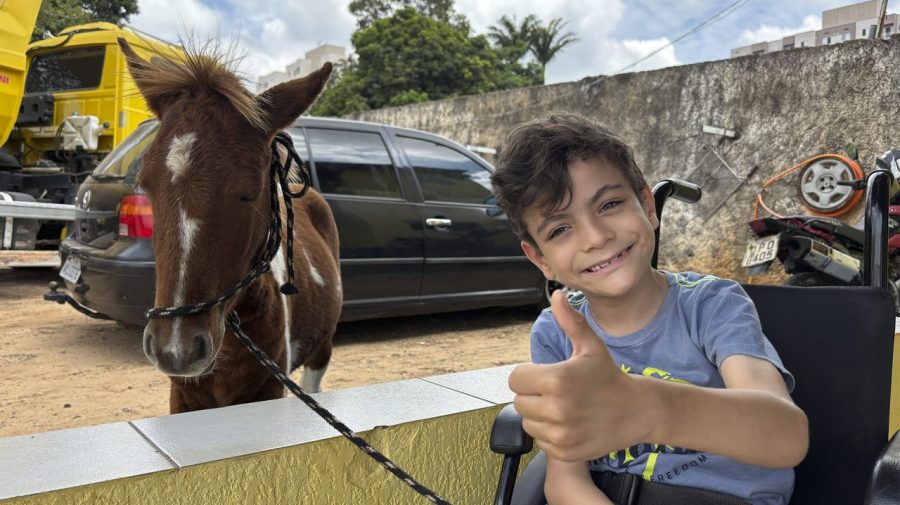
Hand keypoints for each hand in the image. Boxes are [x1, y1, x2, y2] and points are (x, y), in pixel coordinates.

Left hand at [508, 290, 657, 461]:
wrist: (636, 411)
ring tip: (562, 407)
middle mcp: (557, 408)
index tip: (545, 375)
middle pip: (520, 400)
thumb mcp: (590, 346)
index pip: (516, 378)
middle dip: (533, 394)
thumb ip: (569, 321)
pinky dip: (549, 432)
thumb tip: (556, 295)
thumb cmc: (608, 376)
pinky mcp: (564, 451)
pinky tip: (568, 423)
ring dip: (539, 414)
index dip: (528, 375)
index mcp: (557, 379)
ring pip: (528, 421)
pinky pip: (540, 440)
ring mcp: (560, 433)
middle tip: (556, 391)